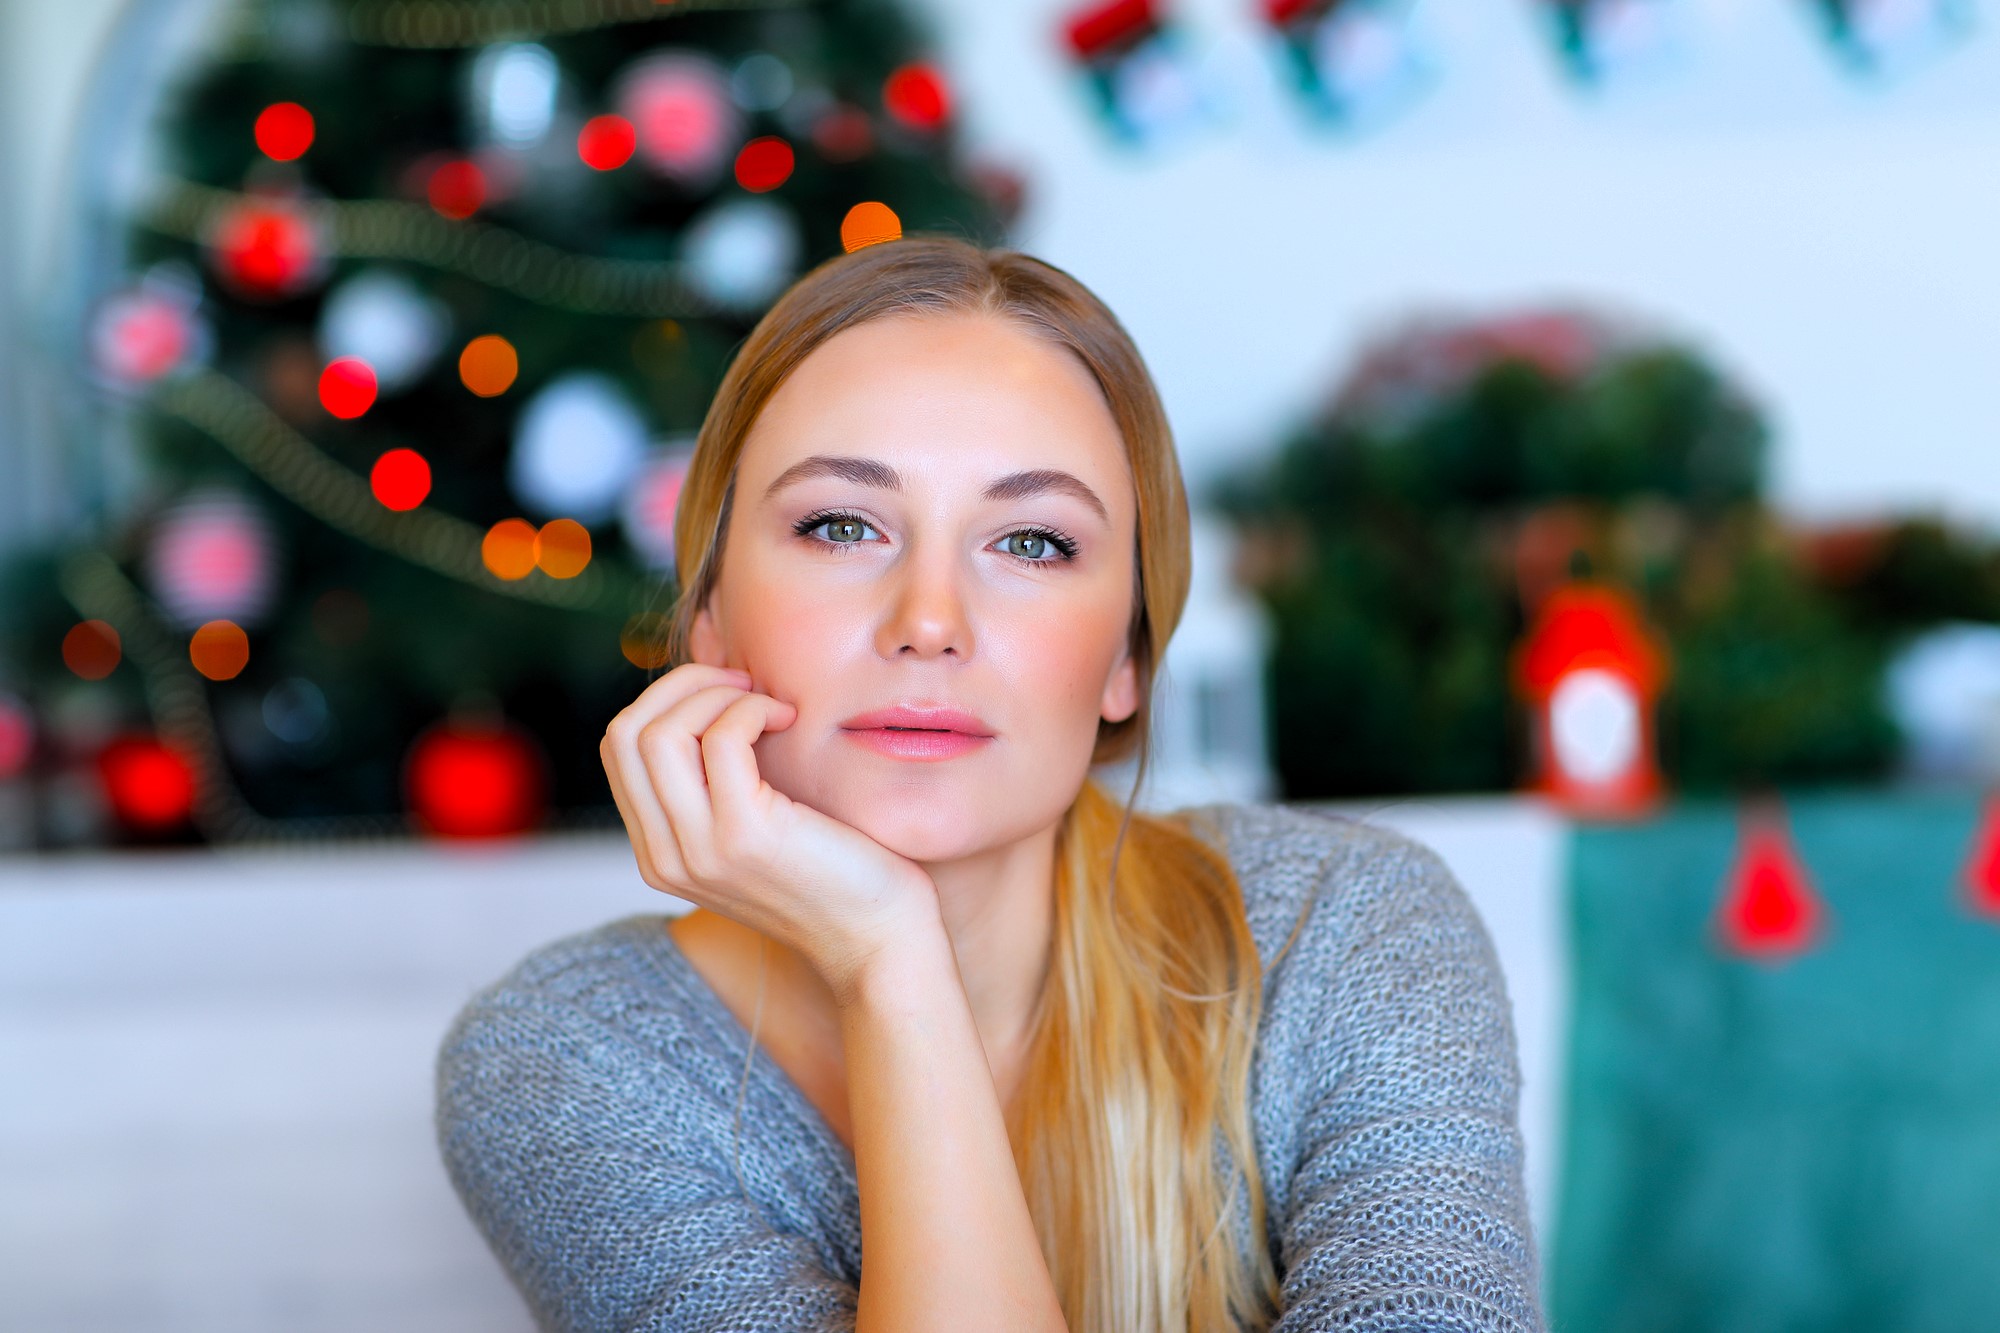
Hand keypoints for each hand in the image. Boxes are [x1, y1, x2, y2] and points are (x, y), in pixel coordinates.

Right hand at [600, 662, 943, 999]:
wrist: (878, 940)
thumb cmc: (832, 871)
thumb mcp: (753, 826)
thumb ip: (715, 781)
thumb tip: (708, 686)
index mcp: (658, 853)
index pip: (619, 749)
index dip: (667, 700)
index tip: (728, 692)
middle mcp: (663, 857)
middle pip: (624, 734)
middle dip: (683, 685)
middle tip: (745, 683)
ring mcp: (698, 850)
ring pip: (659, 732)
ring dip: (719, 694)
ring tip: (770, 705)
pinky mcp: (744, 836)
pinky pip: (721, 738)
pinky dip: (753, 708)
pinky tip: (788, 719)